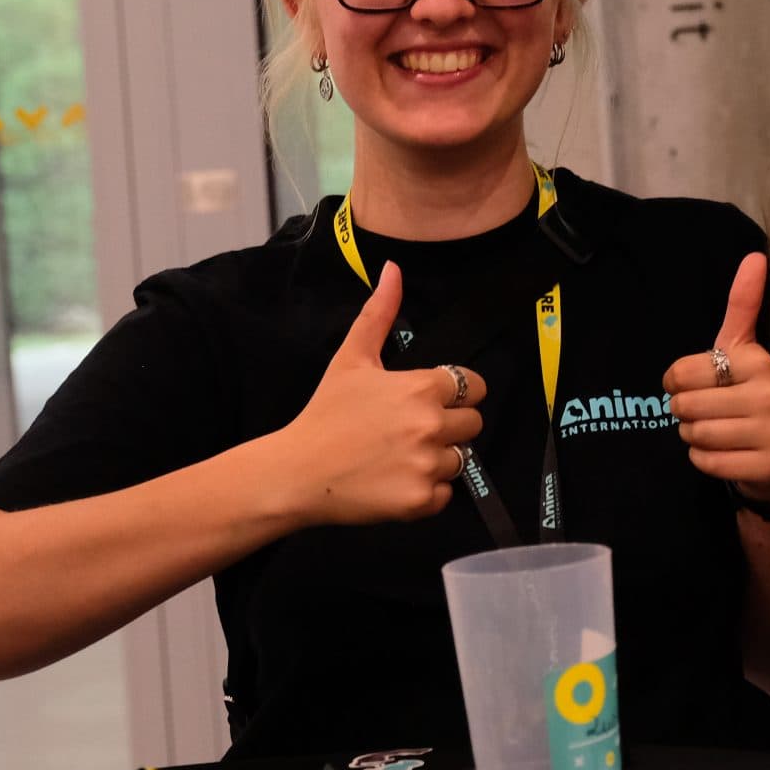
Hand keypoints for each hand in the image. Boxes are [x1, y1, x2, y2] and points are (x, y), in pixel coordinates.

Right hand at [277, 262, 485, 525]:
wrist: (296, 472)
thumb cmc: (325, 414)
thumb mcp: (351, 358)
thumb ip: (378, 314)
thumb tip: (393, 269)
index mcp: (421, 388)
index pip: (473, 386)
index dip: (454, 393)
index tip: (427, 402)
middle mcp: (431, 425)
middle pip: (472, 424)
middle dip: (448, 426)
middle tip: (408, 432)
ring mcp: (427, 465)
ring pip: (459, 460)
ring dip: (436, 459)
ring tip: (397, 456)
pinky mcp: (421, 501)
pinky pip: (445, 495)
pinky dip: (426, 493)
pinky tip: (396, 481)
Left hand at [662, 252, 769, 500]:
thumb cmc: (750, 396)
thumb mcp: (743, 351)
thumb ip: (742, 306)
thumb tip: (755, 255)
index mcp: (758, 361)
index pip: (682, 372)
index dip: (677, 382)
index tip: (698, 385)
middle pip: (685, 405)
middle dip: (686, 412)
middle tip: (708, 412)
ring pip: (694, 435)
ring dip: (695, 437)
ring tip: (719, 431)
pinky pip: (706, 462)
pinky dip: (705, 460)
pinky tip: (726, 452)